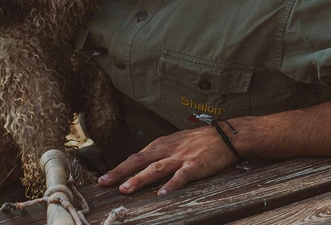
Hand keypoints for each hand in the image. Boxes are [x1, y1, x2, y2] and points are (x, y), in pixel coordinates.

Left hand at [97, 125, 238, 195]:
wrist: (226, 136)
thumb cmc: (200, 141)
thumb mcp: (176, 142)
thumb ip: (160, 152)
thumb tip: (143, 163)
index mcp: (161, 144)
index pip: (136, 157)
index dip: (119, 168)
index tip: (104, 178)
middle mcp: (167, 149)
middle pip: (139, 160)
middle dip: (120, 172)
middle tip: (104, 182)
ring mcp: (181, 157)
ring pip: (156, 168)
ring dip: (139, 179)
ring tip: (125, 189)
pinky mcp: (195, 165)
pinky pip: (181, 176)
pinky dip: (171, 185)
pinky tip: (161, 194)